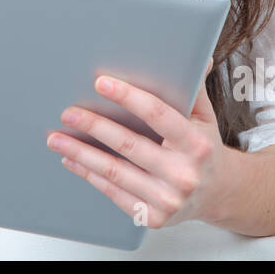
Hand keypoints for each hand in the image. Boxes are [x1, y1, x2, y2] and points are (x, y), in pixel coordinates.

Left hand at [46, 65, 239, 227]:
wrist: (218, 194)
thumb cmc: (204, 148)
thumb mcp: (204, 117)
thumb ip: (193, 89)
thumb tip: (196, 56)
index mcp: (196, 144)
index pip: (158, 115)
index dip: (128, 97)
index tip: (101, 84)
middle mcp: (183, 174)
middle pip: (129, 145)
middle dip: (94, 126)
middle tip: (68, 113)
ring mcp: (167, 199)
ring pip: (114, 172)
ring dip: (80, 153)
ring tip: (56, 138)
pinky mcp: (152, 217)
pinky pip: (113, 193)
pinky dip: (88, 174)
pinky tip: (72, 161)